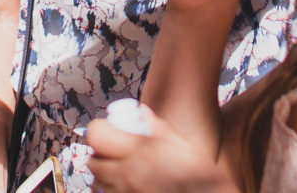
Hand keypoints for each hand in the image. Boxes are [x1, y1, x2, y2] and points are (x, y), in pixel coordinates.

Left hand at [87, 108, 236, 192]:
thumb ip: (159, 128)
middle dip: (102, 155)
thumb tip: (142, 112)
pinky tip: (133, 188)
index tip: (112, 132)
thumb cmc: (203, 180)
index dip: (102, 132)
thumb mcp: (186, 147)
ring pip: (98, 183)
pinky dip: (113, 191)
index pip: (97, 135)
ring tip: (126, 174)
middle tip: (117, 154)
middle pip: (92, 162)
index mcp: (143, 151)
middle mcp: (129, 175)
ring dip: (106, 177)